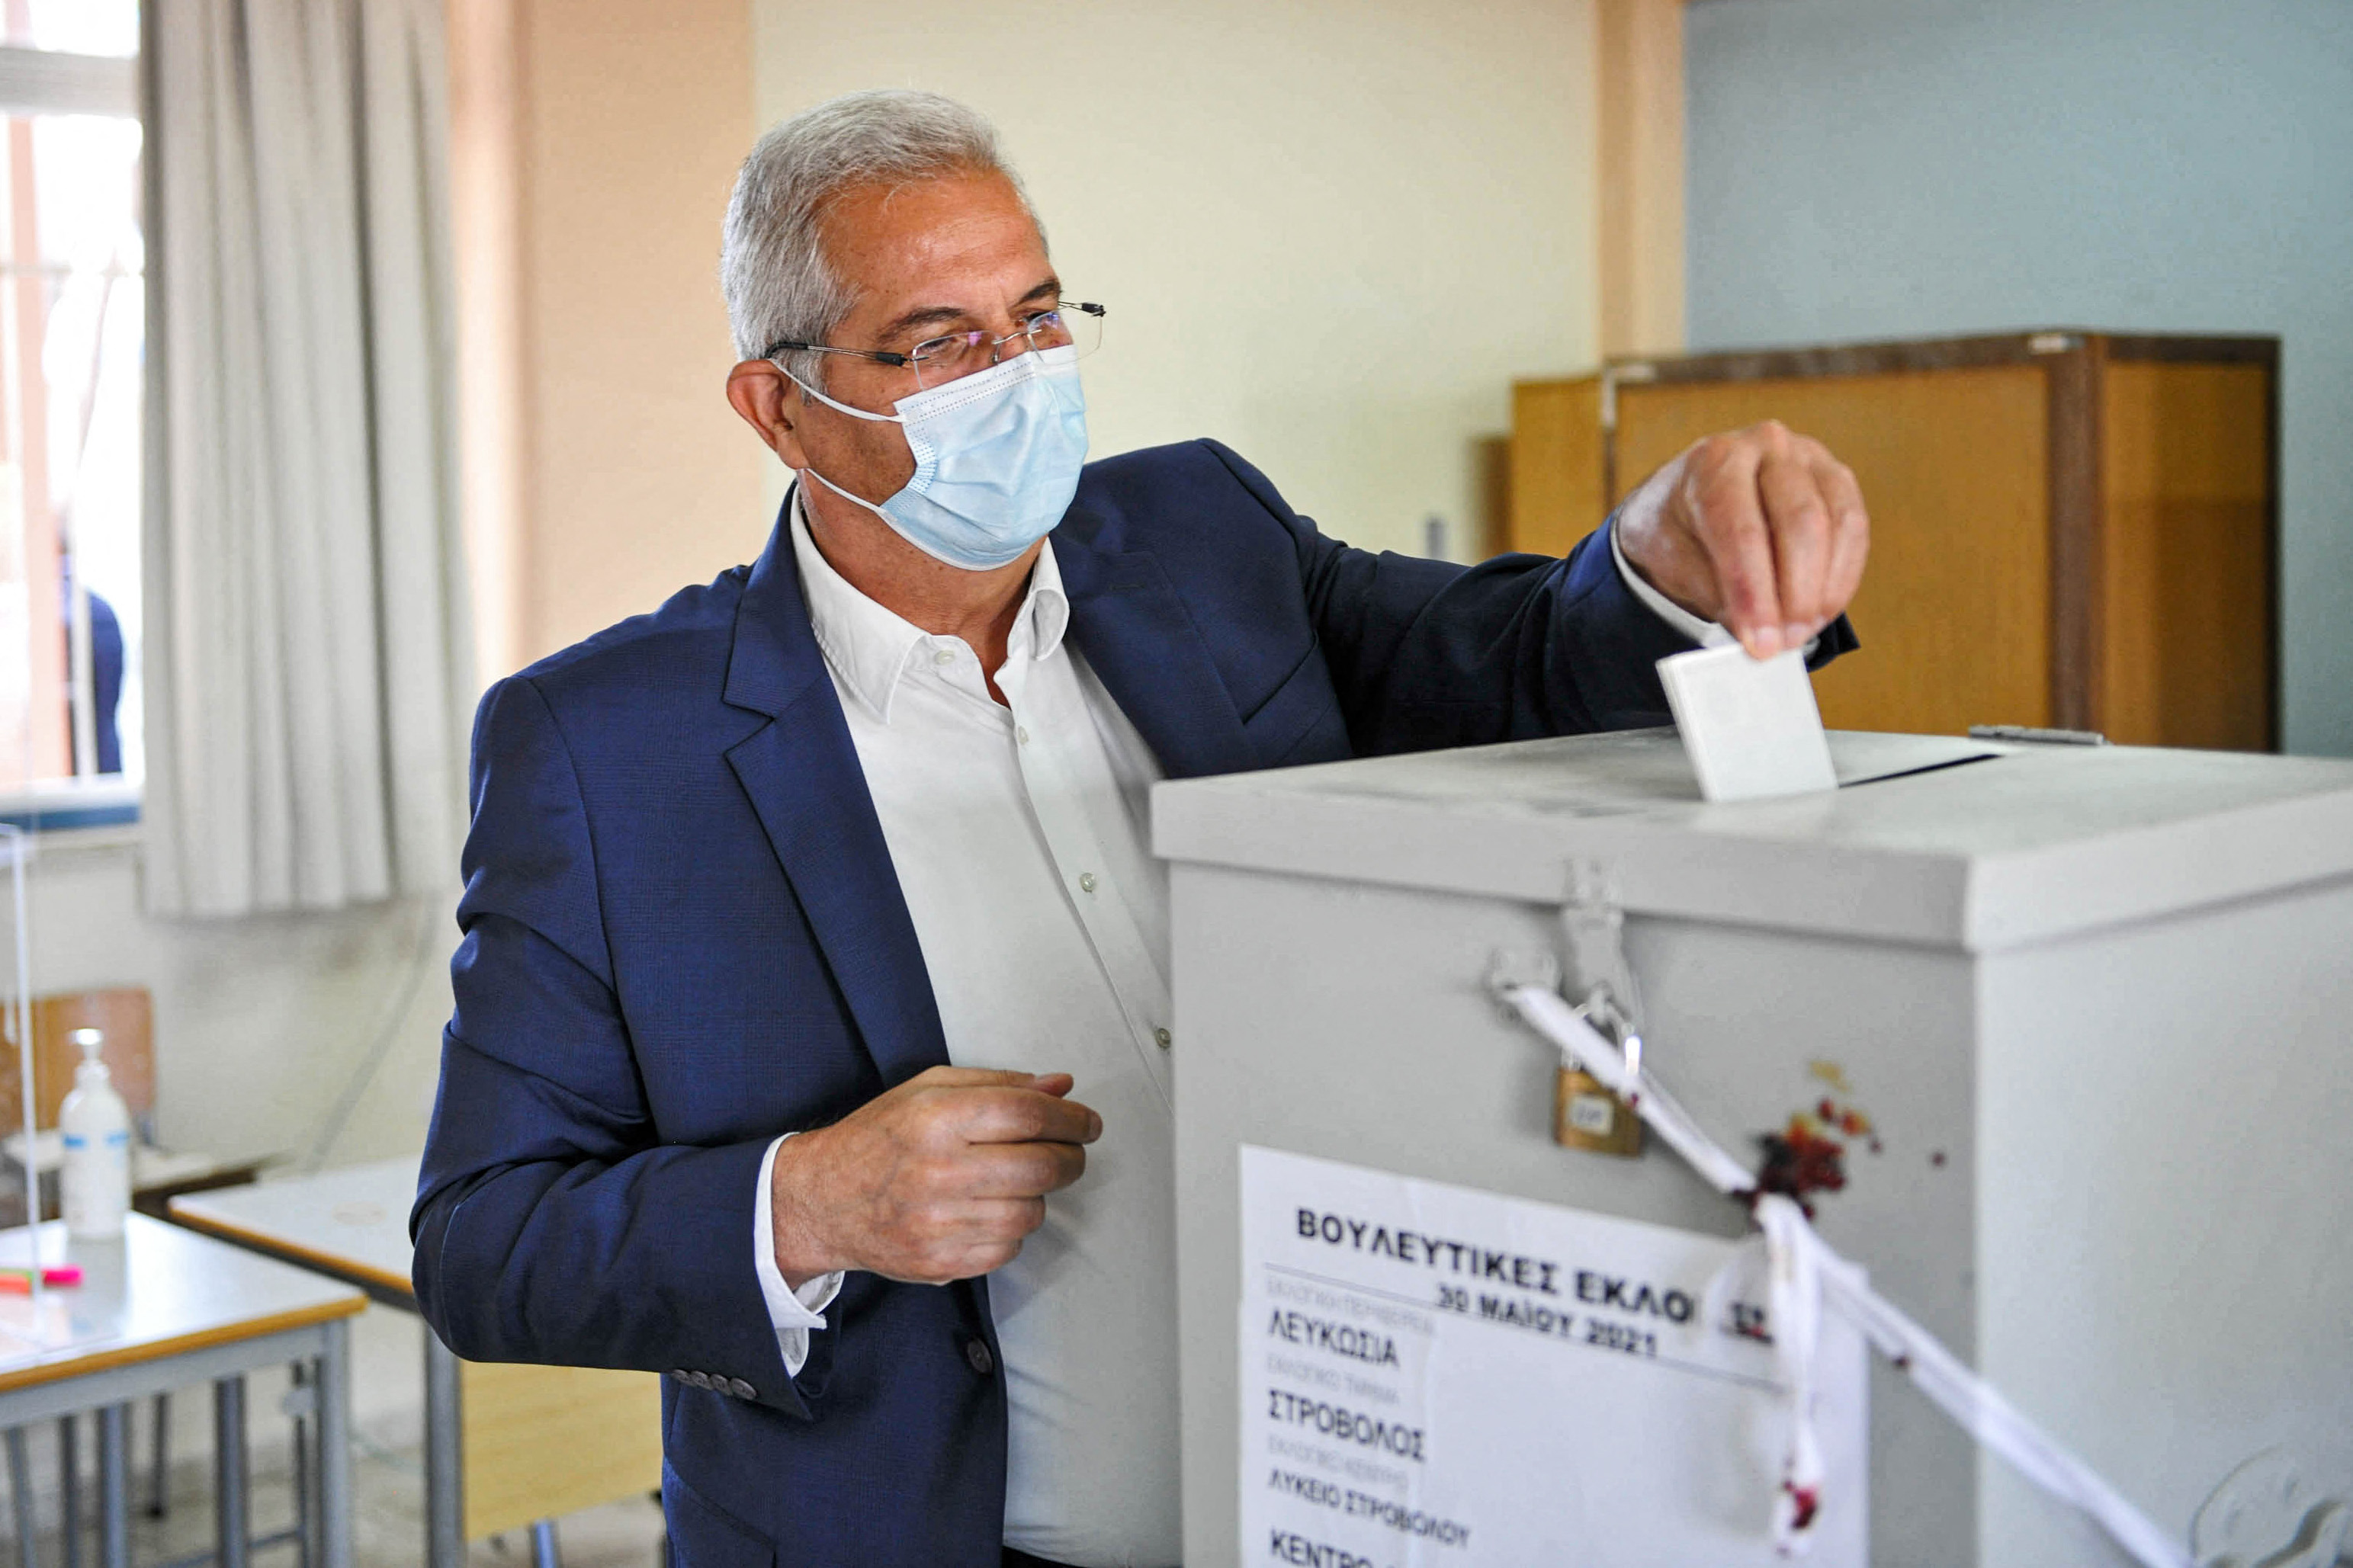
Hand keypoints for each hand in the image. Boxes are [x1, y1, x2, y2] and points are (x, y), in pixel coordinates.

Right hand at [768, 1067, 1100, 1287]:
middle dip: (1071, 1158)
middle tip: (1070, 1152)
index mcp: (937, 1118)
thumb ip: (998, 1083)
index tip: (1087, 1122)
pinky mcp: (939, 1262)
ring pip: (1031, 1212)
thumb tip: (1060, 1085)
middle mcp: (938, 1171)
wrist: (823, 1201)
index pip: (1028, 1114)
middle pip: (1041, 1167)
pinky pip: (1008, 1250)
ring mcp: (939, 1223)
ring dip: (1037, 1196)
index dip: (1071, 1117)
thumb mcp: (928, 1090)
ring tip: (1014, 1182)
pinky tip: (989, 1212)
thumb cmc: (878, 1139)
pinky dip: (1011, 1231)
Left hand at [1614, 420, 1870, 659]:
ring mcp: (1807, 456)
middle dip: (1796, 594)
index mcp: (1715, 461)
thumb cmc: (1677, 529)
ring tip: (1801, 632)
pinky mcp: (1835, 477)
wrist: (1685, 497)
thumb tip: (1755, 637)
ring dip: (1824, 589)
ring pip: (1836, 524)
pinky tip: (1822, 609)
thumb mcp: (1672, 561)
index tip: (1760, 643)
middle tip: (1785, 643)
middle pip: (1799, 522)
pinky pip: (1854, 527)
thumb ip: (1713, 594)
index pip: (1742, 530)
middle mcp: (1764, 446)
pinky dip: (1842, 576)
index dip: (1755, 593)